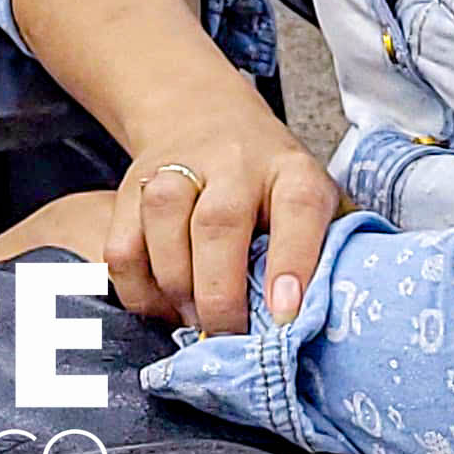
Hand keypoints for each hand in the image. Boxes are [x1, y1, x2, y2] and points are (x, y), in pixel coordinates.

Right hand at [98, 97, 345, 336]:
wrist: (205, 116)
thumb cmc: (270, 184)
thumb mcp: (315, 204)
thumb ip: (329, 252)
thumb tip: (330, 320)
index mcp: (292, 171)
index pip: (298, 208)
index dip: (292, 262)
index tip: (285, 315)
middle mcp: (235, 162)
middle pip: (220, 222)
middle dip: (220, 293)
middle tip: (228, 337)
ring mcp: (177, 169)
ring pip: (164, 219)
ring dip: (176, 284)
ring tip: (193, 318)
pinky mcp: (132, 188)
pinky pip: (122, 245)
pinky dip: (138, 289)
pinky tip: (163, 305)